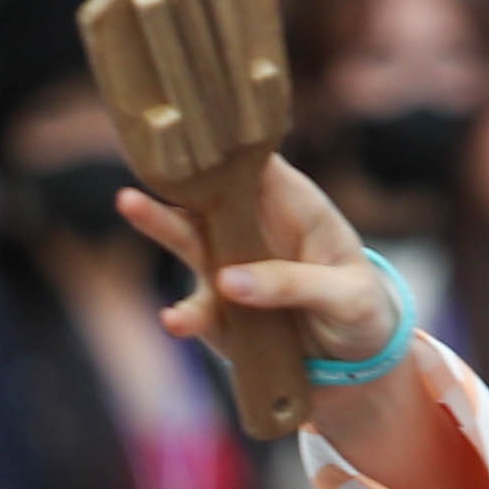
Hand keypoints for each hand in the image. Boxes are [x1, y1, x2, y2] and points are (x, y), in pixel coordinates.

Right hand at [118, 157, 396, 368]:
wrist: (354, 361)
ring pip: (188, 238)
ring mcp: (229, 265)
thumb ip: (293, 283)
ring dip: (159, 223)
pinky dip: (185, 315)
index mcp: (294, 205)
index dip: (225, 142)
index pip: (256, 161)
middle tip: (149, 144)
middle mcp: (253, 227)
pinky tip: (175, 320)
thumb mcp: (346, 297)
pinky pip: (196, 308)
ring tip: (129, 203)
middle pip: (209, 194)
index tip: (193, 128)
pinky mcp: (219, 309)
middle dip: (178, 176)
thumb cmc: (359, 308)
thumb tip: (228, 280)